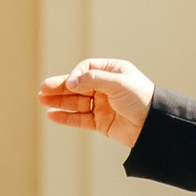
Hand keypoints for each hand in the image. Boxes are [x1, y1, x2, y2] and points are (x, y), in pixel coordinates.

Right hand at [38, 59, 153, 149]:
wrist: (154, 125)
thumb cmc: (141, 98)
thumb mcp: (118, 83)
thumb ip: (93, 81)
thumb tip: (70, 82)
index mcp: (113, 72)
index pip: (87, 69)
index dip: (75, 75)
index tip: (70, 84)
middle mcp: (106, 87)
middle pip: (78, 86)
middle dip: (60, 87)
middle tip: (43, 89)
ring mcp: (102, 105)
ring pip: (76, 102)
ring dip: (59, 101)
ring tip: (41, 100)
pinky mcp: (101, 122)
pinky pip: (80, 118)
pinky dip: (66, 117)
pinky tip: (51, 115)